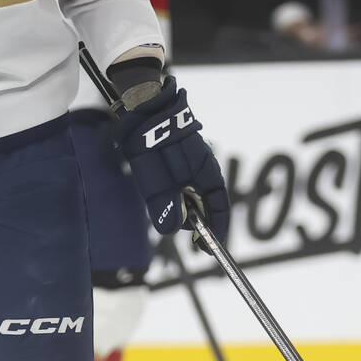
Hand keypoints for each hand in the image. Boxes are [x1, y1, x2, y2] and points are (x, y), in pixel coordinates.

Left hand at [112, 76, 229, 250]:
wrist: (141, 112)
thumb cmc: (153, 144)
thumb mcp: (158, 182)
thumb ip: (166, 206)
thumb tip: (172, 229)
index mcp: (207, 173)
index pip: (219, 207)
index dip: (216, 230)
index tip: (208, 248)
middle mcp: (201, 171)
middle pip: (203, 205)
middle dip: (193, 220)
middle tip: (175, 224)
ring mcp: (189, 167)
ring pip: (188, 197)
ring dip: (178, 207)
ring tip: (163, 200)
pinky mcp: (175, 163)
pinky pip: (176, 186)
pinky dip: (170, 197)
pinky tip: (160, 192)